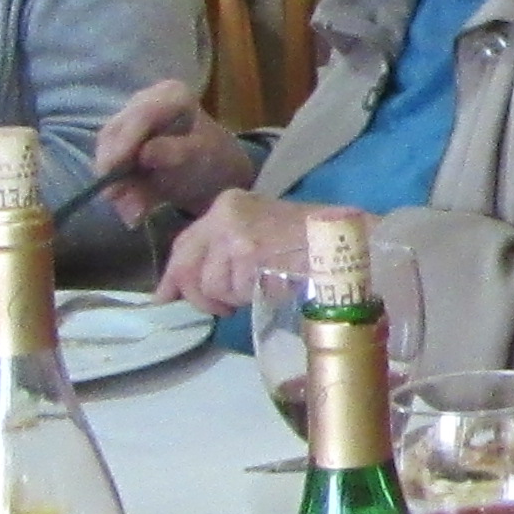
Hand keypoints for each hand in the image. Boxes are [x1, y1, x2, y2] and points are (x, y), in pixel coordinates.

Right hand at [92, 80, 251, 219]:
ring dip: (116, 184)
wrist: (217, 176)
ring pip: (107, 152)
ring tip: (132, 212)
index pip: (141, 115)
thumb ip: (176, 153)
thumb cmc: (216, 160)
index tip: (113, 170)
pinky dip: (119, 190)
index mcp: (171, 94)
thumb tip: (145, 154)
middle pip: (115, 132)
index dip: (125, 142)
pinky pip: (109, 168)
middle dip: (115, 169)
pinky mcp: (119, 146)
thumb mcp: (204, 156)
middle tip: (117, 199)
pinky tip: (131, 210)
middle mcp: (144, 101)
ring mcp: (129, 122)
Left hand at [157, 186, 304, 315]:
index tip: (165, 297)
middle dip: (200, 295)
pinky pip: (235, 292)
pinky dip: (252, 298)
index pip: (184, 243)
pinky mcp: (249, 256)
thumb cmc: (311, 239)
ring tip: (261, 289)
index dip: (173, 275)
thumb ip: (221, 253)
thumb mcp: (259, 232)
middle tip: (221, 309)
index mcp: (227, 205)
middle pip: (188, 268)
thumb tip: (177, 289)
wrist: (348, 240)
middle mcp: (225, 215)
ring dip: (234, 298)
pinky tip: (272, 287)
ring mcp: (236, 235)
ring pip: (212, 286)